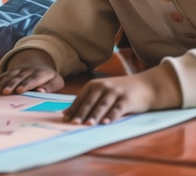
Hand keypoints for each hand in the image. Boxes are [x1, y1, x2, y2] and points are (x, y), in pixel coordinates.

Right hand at [0, 50, 63, 94]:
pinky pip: (1, 76)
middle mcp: (27, 70)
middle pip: (19, 77)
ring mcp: (17, 70)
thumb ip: (50, 87)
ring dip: (1, 83)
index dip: (27, 84)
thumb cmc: (49, 78)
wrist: (38, 63)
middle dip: (11, 84)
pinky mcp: (10, 72)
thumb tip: (40, 91)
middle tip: (5, 92)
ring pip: (8, 76)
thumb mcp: (56, 82)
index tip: (20, 90)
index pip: (33, 78)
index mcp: (41, 73)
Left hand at [63, 63, 181, 124]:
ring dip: (95, 115)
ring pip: (102, 105)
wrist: (144, 86)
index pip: (81, 98)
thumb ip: (88, 100)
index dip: (73, 108)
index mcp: (94, 85)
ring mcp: (115, 92)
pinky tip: (106, 123)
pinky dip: (111, 116)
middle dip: (81, 112)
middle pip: (90, 101)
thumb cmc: (119, 91)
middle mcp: (103, 86)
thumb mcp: (103, 92)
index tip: (65, 119)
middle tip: (73, 123)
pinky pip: (117, 109)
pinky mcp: (127, 99)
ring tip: (88, 124)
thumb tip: (68, 113)